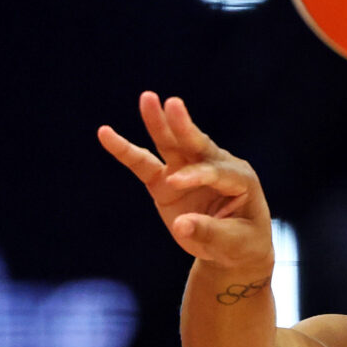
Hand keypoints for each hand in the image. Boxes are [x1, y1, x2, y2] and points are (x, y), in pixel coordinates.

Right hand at [96, 92, 272, 274]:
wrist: (233, 248)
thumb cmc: (241, 244)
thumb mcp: (232, 244)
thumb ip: (208, 233)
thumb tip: (180, 225)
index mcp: (240, 178)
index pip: (216, 172)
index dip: (196, 176)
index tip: (174, 183)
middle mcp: (214, 166)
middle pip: (197, 145)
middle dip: (184, 127)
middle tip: (173, 104)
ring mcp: (188, 170)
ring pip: (172, 145)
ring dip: (159, 123)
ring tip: (147, 99)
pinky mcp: (166, 180)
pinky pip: (143, 164)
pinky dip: (126, 151)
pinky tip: (105, 134)